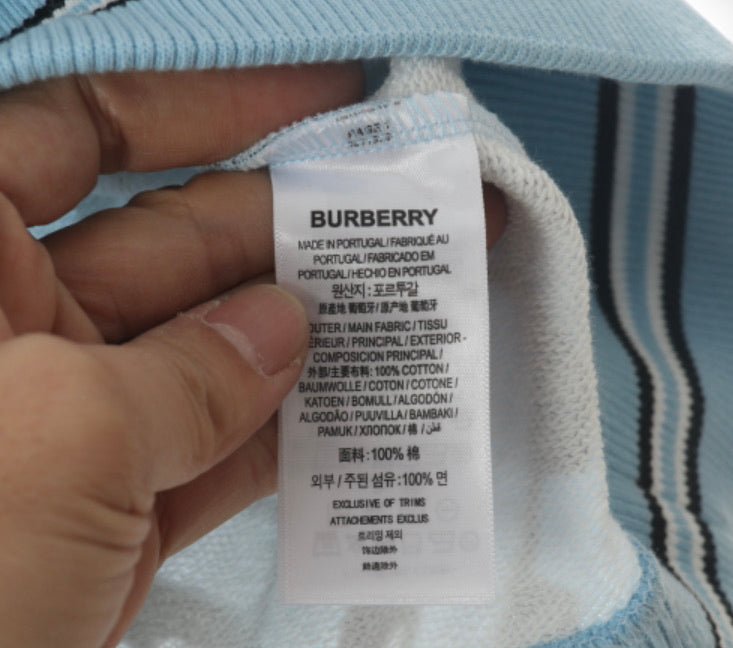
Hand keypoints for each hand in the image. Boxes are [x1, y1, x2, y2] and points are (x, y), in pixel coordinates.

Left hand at [0, 64, 505, 646]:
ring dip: (308, 333)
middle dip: (290, 227)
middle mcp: (8, 327)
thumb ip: (183, 377)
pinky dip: (283, 428)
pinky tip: (355, 404)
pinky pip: (213, 441)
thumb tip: (285, 332)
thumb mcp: (54, 441)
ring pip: (209, 348)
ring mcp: (68, 418)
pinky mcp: (108, 502)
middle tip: (396, 218)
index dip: (201, 102)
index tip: (310, 101)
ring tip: (404, 309)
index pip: (82, 131)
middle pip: (175, 240)